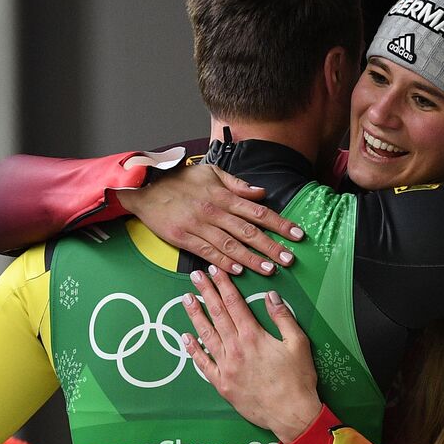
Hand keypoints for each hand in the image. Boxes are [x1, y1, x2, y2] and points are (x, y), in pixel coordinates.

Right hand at [117, 164, 304, 275]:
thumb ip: (237, 184)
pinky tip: (238, 271)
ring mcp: (199, 226)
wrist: (145, 188)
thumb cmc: (180, 180)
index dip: (280, 224)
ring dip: (251, 259)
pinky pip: (207, 253)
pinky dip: (223, 262)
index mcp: (223, 195)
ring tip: (269, 269)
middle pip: (248, 231)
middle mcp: (214, 211)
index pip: (258, 212)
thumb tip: (262, 193)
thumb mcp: (210, 172)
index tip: (297, 234)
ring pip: (230, 245)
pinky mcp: (184, 238)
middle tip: (289, 259)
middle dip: (271, 246)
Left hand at [180, 267, 321, 443]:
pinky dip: (193, 350)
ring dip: (195, 315)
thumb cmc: (298, 380)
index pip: (235, 304)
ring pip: (206, 335)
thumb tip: (270, 295)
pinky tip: (186, 337)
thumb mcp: (298, 344)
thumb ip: (283, 317)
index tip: (215, 271)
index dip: (224, 285)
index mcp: (254, 336)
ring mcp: (226, 367)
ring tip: (186, 299)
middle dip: (206, 293)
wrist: (291, 415)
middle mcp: (235, 349)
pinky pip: (203, 364)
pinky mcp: (222, 384)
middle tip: (195, 276)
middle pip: (217, 314)